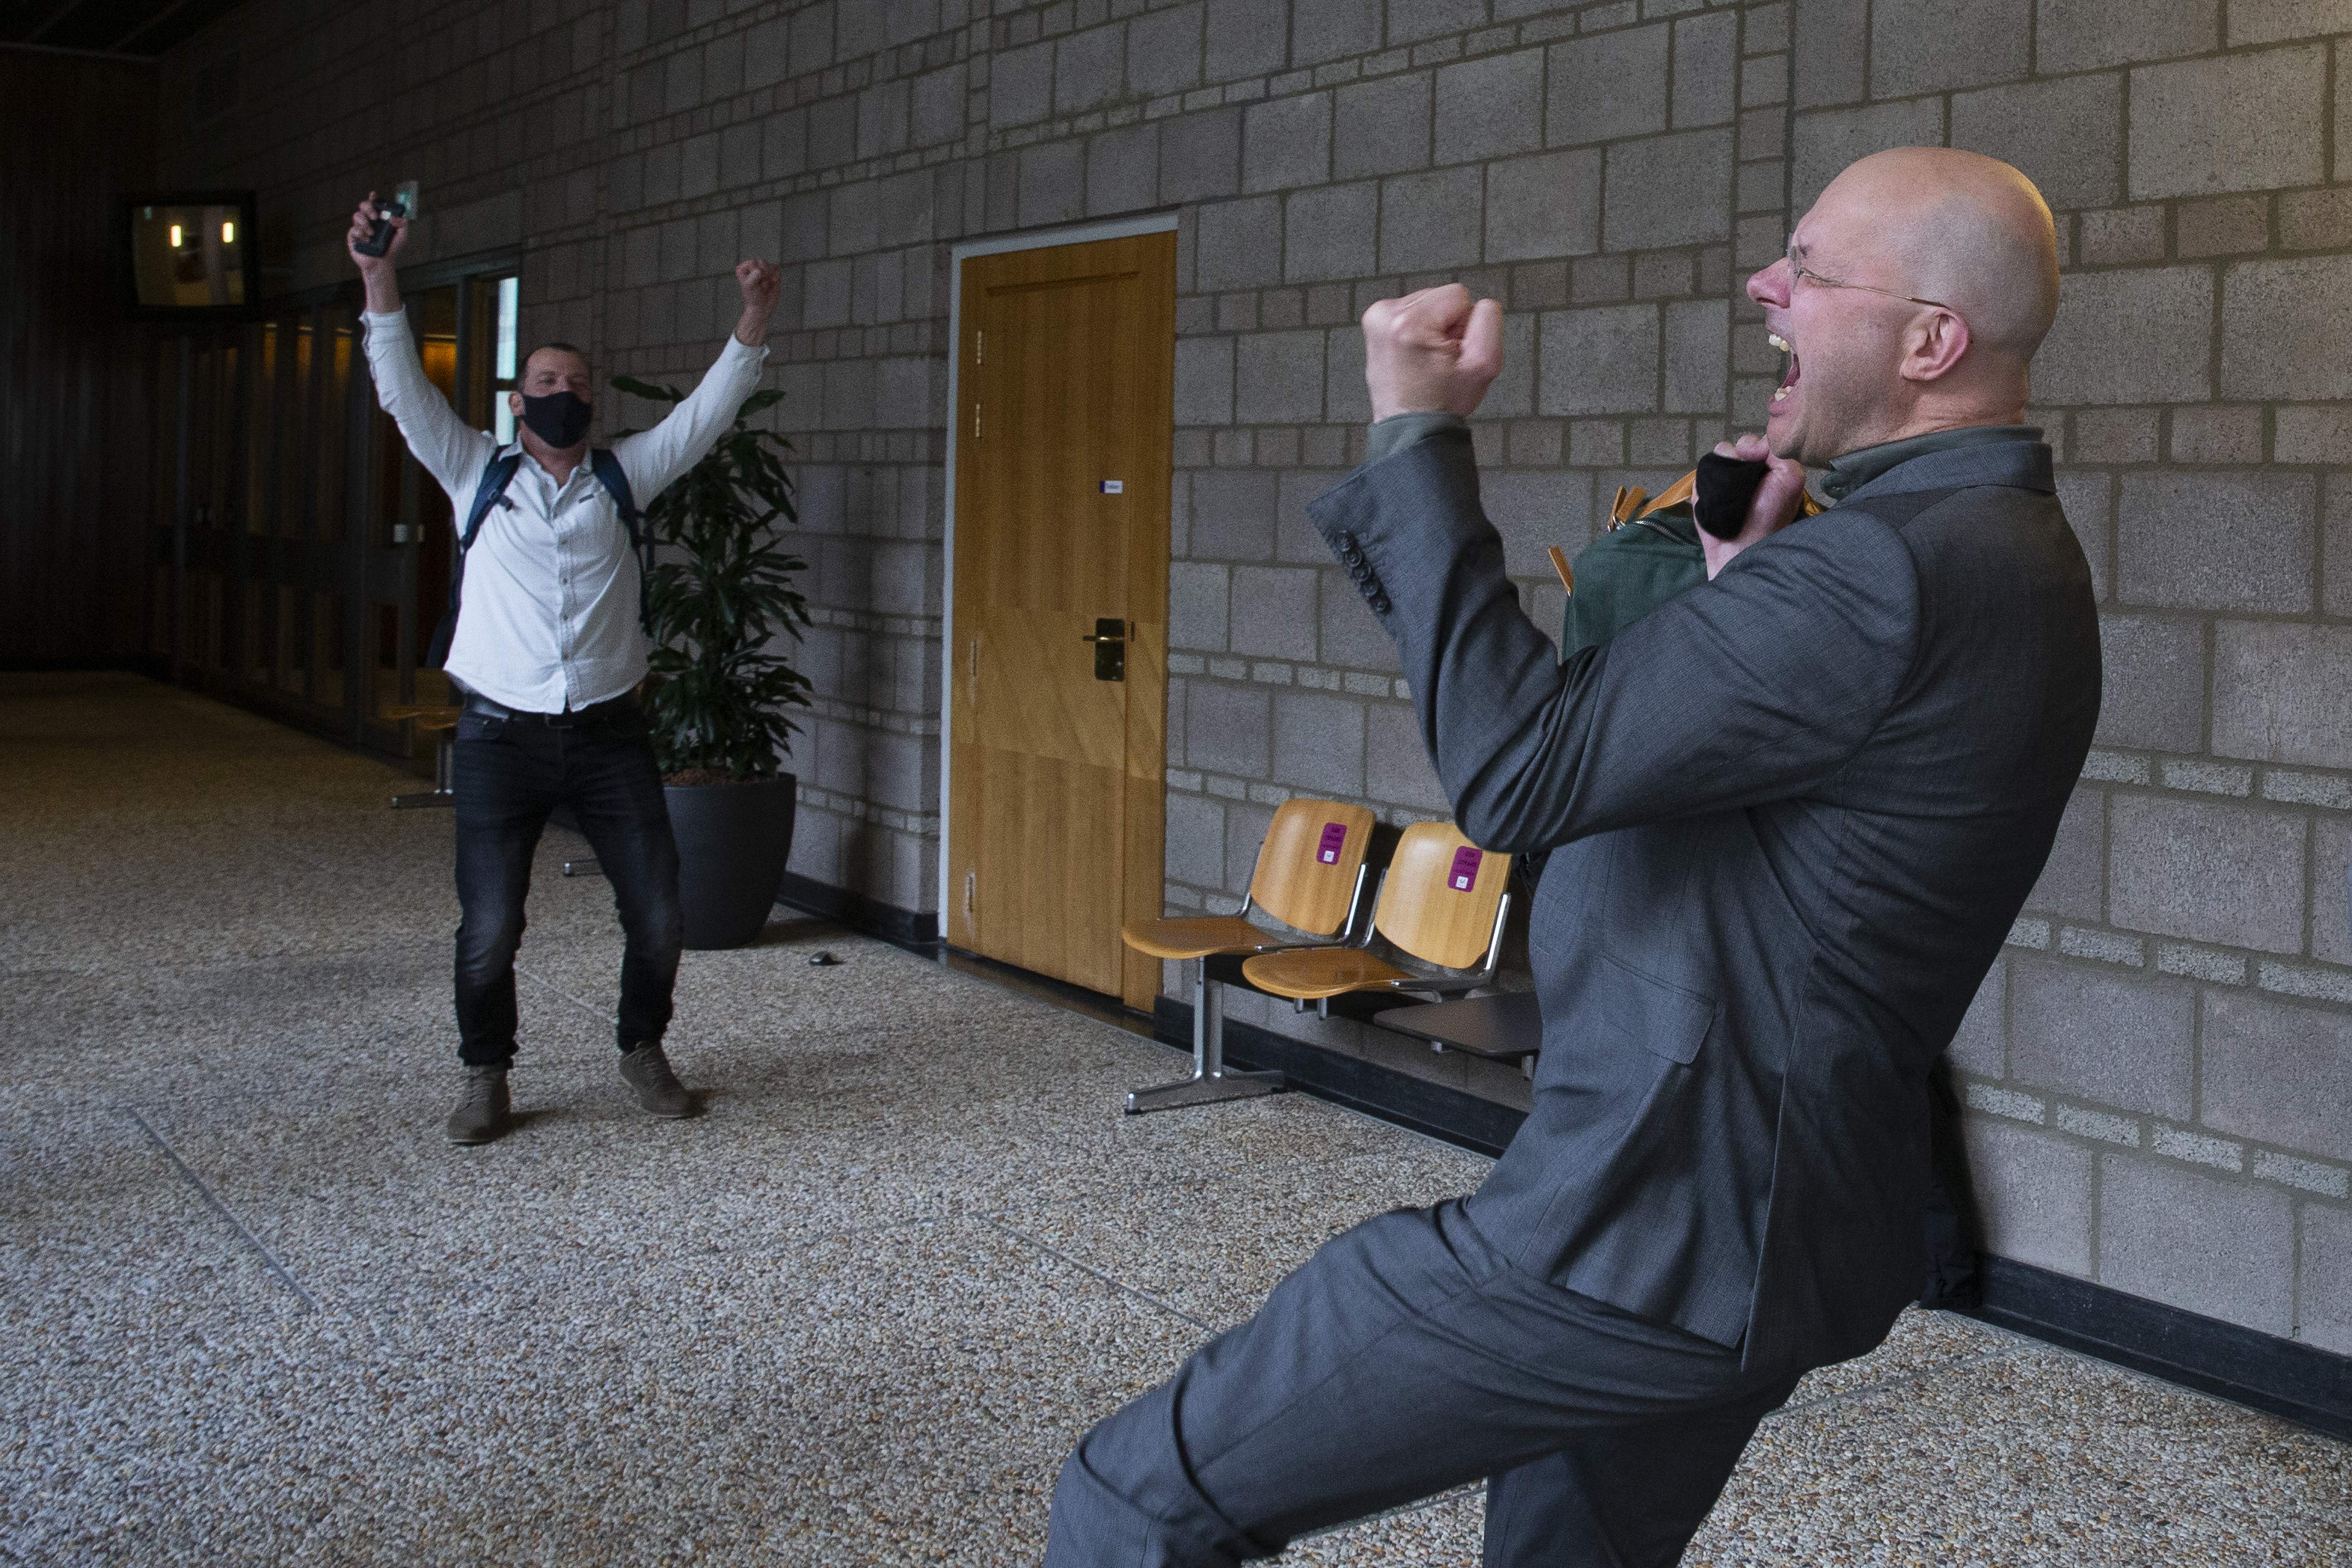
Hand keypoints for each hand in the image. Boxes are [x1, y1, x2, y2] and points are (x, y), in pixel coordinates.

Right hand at [345, 191, 407, 272]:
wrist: (383, 264)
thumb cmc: (392, 249)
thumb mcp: (402, 236)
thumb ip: (403, 224)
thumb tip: (393, 217)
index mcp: (380, 218)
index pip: (375, 204)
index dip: (373, 198)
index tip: (373, 194)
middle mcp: (369, 220)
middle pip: (363, 206)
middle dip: (368, 207)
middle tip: (375, 217)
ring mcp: (360, 227)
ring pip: (356, 215)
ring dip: (364, 222)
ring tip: (372, 233)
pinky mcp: (353, 237)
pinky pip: (353, 230)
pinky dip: (360, 233)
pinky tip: (366, 240)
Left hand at [734, 259, 780, 344]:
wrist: (762, 308)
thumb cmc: (753, 298)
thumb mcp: (749, 286)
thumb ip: (753, 277)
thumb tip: (760, 271)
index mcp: (744, 268)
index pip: (752, 262)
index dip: (755, 273)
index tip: (754, 282)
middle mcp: (753, 267)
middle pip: (762, 263)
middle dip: (763, 275)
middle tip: (761, 285)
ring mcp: (764, 269)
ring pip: (770, 266)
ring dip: (770, 277)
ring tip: (765, 284)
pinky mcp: (773, 273)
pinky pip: (777, 269)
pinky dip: (776, 277)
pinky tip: (772, 283)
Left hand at [1360, 284, 1503, 420]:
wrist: (1411, 428)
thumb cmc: (1441, 404)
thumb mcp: (1485, 363)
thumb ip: (1490, 319)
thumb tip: (1478, 303)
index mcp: (1408, 323)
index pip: (1458, 295)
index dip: (1464, 326)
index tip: (1452, 352)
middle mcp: (1385, 316)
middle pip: (1440, 297)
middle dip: (1446, 327)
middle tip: (1439, 360)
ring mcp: (1376, 319)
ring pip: (1426, 304)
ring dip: (1432, 330)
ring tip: (1426, 360)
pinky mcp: (1374, 324)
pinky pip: (1411, 313)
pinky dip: (1418, 332)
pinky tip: (1415, 356)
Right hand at [1701, 434, 1808, 579]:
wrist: (1740, 547)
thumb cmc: (1768, 518)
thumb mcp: (1790, 479)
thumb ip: (1779, 452)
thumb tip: (1751, 443)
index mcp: (1773, 469)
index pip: (1764, 441)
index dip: (1760, 445)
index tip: (1757, 458)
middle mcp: (1751, 471)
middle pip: (1742, 443)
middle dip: (1742, 452)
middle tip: (1745, 473)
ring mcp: (1728, 478)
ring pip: (1722, 452)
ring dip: (1725, 463)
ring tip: (1730, 485)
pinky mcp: (1708, 485)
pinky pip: (1705, 467)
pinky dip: (1708, 473)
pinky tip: (1715, 488)